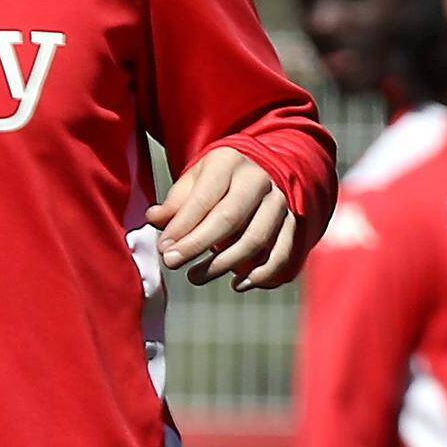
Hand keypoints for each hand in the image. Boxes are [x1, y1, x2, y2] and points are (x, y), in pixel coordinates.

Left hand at [155, 145, 302, 288]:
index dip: (182, 226)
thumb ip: (175, 203)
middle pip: (229, 218)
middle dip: (197, 245)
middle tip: (173, 263)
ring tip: (195, 277)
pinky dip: (261, 274)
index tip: (164, 249)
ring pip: (255, 239)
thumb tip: (153, 219)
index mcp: (228, 163)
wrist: (261, 170)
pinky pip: (281, 253)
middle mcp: (258, 179)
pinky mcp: (292, 222)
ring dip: (224, 264)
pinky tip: (238, 283)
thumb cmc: (218, 180)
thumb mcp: (194, 181)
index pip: (204, 198)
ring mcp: (279, 201)